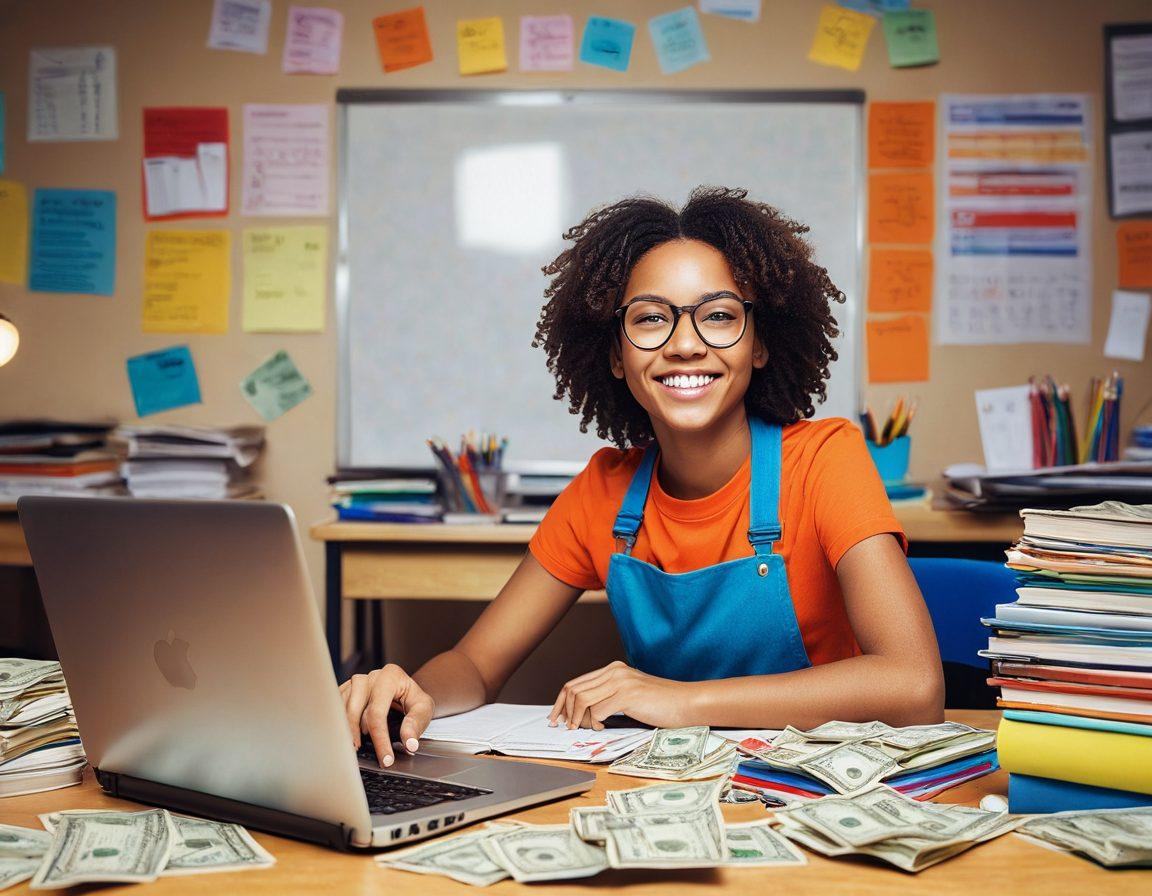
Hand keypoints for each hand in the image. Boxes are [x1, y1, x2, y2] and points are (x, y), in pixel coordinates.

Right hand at [339, 664, 435, 767]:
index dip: (380, 739)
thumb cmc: (413, 700)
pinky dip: (338, 722)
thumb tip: (410, 743)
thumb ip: (416, 723)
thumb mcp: (424, 708)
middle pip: (356, 710)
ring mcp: (356, 682)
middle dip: (356, 735)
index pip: (378, 713)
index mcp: (390, 676)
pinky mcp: (346, 689)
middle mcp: (370, 677)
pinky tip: (343, 736)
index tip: (385, 759)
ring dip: (345, 729)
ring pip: (342, 708)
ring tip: (352, 747)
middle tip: (360, 755)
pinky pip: (335, 706)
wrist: (405, 691)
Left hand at [547, 661, 690, 729]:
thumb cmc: (662, 703)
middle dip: (564, 711)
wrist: (686, 703)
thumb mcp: (631, 695)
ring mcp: (620, 682)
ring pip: (582, 700)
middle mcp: (614, 671)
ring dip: (580, 719)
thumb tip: (585, 713)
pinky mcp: (627, 695)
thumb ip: (610, 697)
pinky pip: (598, 711)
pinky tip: (605, 728)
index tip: (557, 718)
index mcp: (613, 669)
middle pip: (573, 689)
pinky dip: (595, 724)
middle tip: (566, 727)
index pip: (576, 683)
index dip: (561, 702)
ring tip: (587, 729)